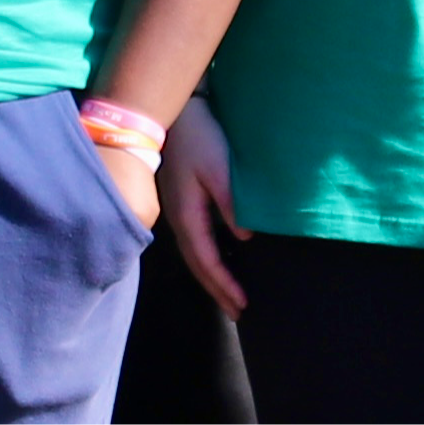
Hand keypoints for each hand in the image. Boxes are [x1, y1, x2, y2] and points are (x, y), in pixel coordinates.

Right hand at [161, 98, 245, 311]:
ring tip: (230, 296)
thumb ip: (232, 204)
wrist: (177, 111)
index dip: (225, 284)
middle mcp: (178, 218)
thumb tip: (245, 238)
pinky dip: (208, 258)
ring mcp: (177, 211)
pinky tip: (219, 260)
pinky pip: (195, 240)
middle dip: (217, 290)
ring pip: (195, 254)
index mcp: (187, 215)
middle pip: (198, 265)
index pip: (207, 261)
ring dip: (212, 277)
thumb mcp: (220, 169)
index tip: (244, 304)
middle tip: (239, 313)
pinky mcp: (181, 202)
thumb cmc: (200, 137)